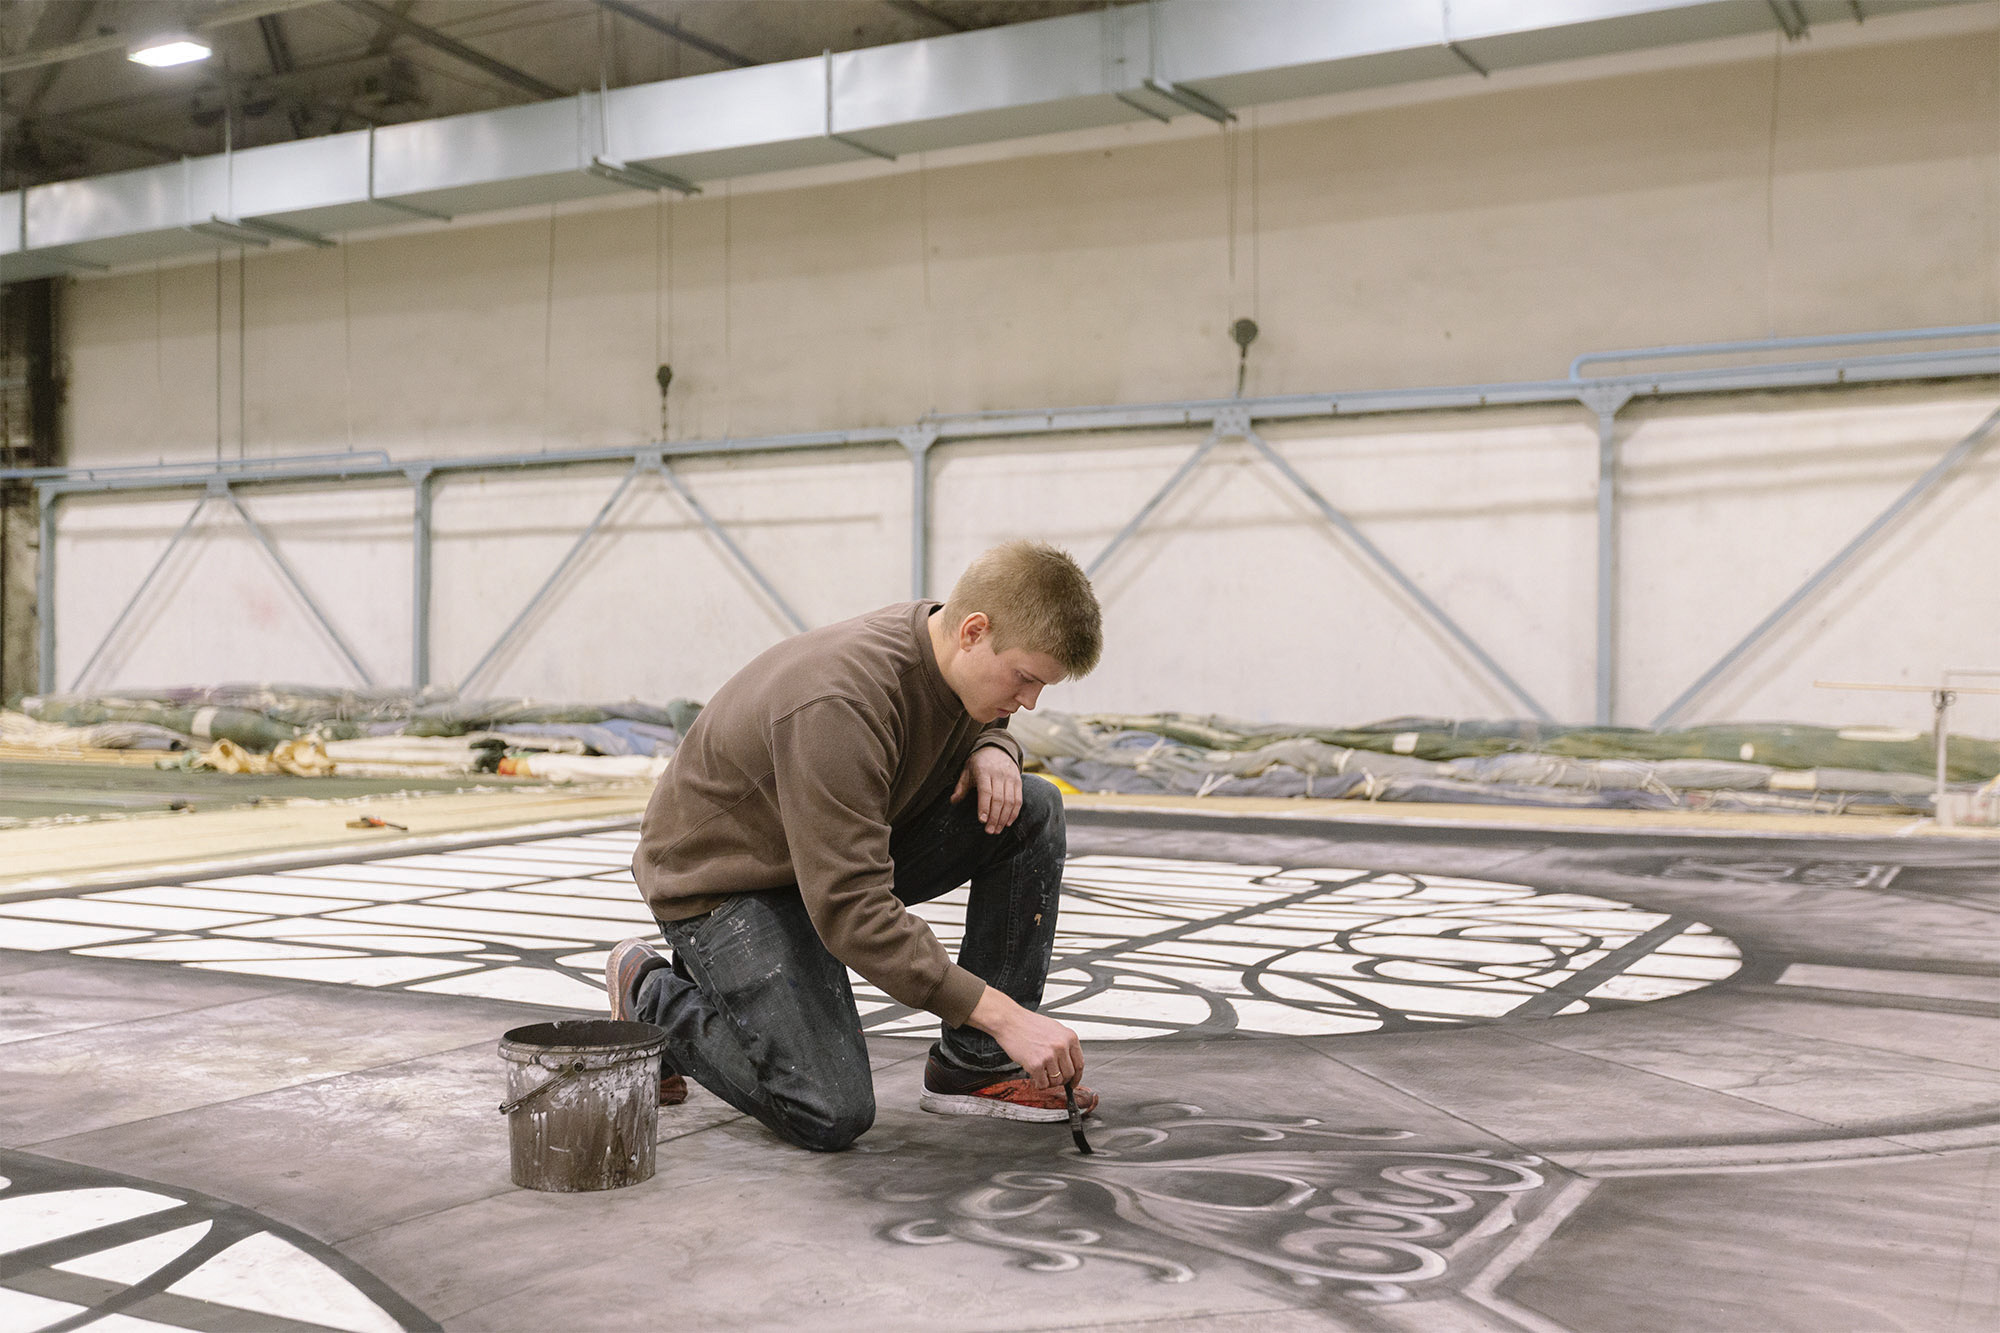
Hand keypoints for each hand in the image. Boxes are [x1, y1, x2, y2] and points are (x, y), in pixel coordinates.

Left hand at [951, 746, 1021, 833]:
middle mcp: (999, 774)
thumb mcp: (967, 771)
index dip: (984, 807)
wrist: (997, 748)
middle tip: (989, 831)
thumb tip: (952, 801)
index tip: (981, 821)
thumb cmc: (978, 763)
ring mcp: (1010, 777)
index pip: (985, 792)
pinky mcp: (1018, 781)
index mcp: (984, 771)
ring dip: (1004, 818)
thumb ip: (961, 787)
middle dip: (994, 817)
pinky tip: (1008, 822)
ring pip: (1010, 801)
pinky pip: (1018, 799)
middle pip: (999, 799)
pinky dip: (1014, 812)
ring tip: (997, 830)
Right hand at [968, 987, 1082, 1090]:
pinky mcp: (1036, 1065)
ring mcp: (1049, 1056)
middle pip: (1069, 1074)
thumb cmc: (1028, 1024)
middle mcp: (1062, 1046)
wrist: (1009, 1021)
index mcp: (1069, 1037)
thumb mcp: (1054, 1029)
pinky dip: (1039, 1084)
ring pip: (1057, 1081)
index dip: (1077, 1077)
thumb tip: (1069, 1062)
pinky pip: (1043, 1083)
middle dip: (1062, 1080)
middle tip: (1053, 1078)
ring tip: (1041, 1074)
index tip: (1073, 1082)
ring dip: (1049, 1082)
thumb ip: (1064, 1044)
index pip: (1079, 1064)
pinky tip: (1035, 1077)